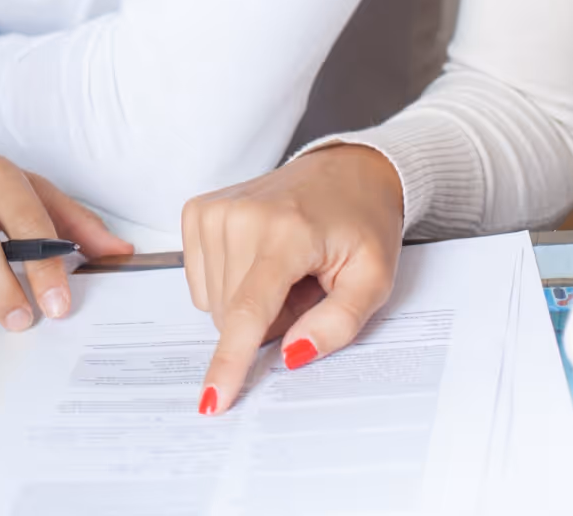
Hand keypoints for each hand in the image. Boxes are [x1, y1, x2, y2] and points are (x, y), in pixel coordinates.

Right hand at [181, 143, 404, 414]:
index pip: (249, 310)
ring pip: (214, 303)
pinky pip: (200, 282)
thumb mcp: (374, 279)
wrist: (347, 171)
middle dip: (269, 320)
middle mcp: (241, 215)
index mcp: (287, 232)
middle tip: (305, 288)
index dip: (231, 361)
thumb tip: (292, 354)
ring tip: (286, 269)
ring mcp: (214, 209)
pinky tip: (259, 259)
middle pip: (233, 315)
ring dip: (250, 302)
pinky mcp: (199, 210)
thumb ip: (338, 323)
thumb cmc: (362, 224)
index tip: (212, 400)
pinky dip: (231, 284)